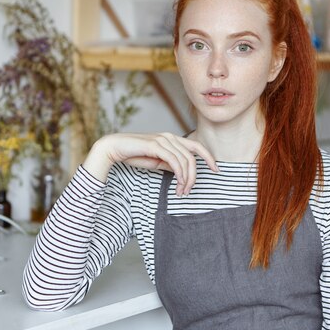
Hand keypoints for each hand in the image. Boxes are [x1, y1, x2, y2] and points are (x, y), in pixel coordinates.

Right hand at [83, 132, 218, 195]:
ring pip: (185, 160)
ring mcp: (163, 140)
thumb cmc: (133, 154)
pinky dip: (179, 174)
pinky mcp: (156, 145)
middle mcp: (169, 137)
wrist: (114, 148)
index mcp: (171, 138)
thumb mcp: (156, 161)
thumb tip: (181, 171)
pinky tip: (178, 184)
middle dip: (196, 174)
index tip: (215, 170)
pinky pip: (174, 161)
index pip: (197, 146)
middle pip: (193, 156)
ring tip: (181, 192)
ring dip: (186, 179)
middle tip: (190, 190)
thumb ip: (169, 163)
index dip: (209, 157)